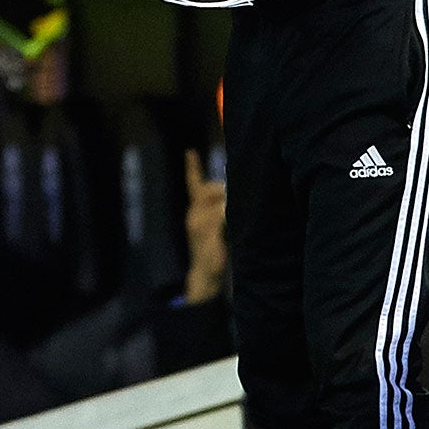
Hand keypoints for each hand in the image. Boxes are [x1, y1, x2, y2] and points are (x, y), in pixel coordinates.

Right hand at [183, 149, 227, 304]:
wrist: (206, 276)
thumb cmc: (217, 249)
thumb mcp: (219, 225)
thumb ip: (223, 209)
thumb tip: (237, 192)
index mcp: (195, 211)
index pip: (193, 184)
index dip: (192, 167)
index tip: (190, 152)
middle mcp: (193, 214)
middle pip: (210, 189)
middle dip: (225, 190)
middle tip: (237, 199)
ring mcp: (198, 225)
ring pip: (219, 203)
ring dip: (231, 206)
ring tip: (237, 216)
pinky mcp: (206, 237)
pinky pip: (220, 218)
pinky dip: (228, 215)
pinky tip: (231, 218)